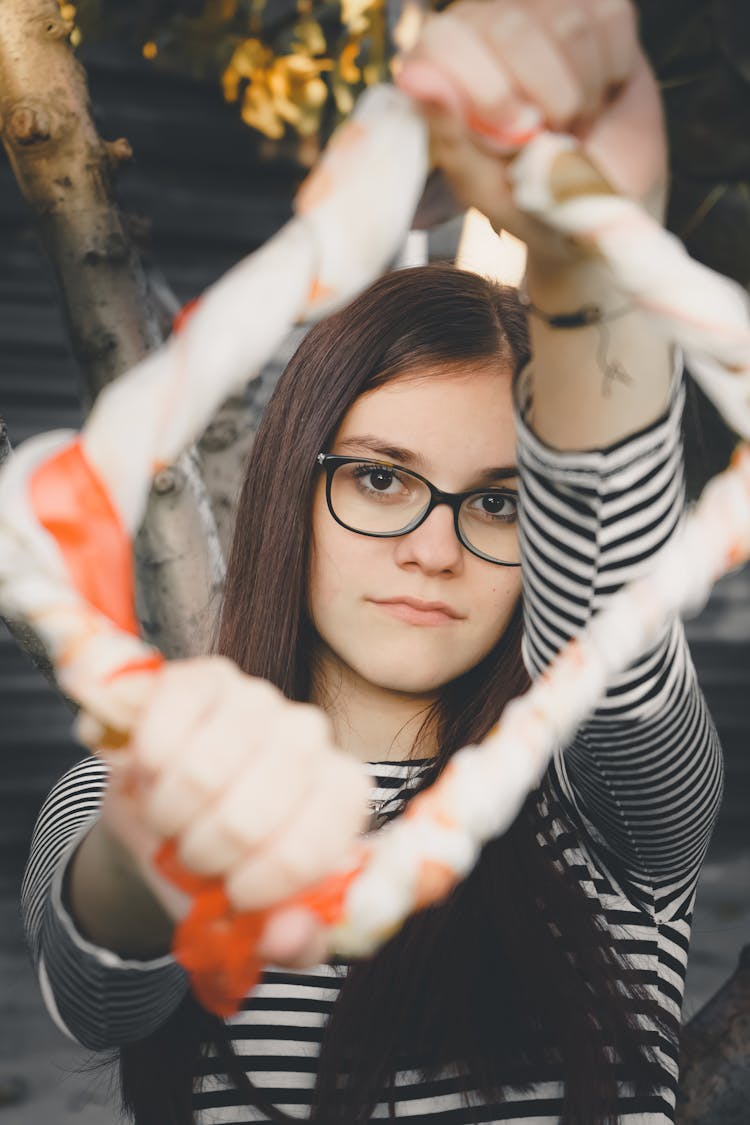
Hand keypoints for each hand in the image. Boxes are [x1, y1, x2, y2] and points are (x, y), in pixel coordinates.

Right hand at [91, 657, 369, 965]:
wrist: (172, 814)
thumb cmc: (230, 863)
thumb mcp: (264, 918)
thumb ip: (293, 941)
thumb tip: (287, 939)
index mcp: (343, 793)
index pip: (307, 851)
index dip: (257, 888)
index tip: (236, 895)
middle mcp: (311, 734)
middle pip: (247, 818)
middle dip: (203, 855)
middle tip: (194, 853)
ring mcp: (259, 697)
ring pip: (200, 773)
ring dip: (169, 815)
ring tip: (174, 816)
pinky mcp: (205, 675)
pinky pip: (166, 725)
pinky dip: (146, 765)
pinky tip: (153, 771)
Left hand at [396, 0, 666, 260]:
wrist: (597, 199)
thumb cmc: (530, 196)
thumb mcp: (485, 185)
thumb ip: (450, 136)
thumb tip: (417, 80)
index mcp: (440, 67)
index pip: (447, 41)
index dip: (486, 90)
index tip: (514, 138)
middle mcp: (482, 26)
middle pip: (511, 27)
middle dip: (543, 98)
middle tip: (549, 138)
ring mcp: (537, 10)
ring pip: (568, 26)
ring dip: (580, 95)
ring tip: (570, 124)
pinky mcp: (592, 7)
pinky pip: (609, 20)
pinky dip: (612, 73)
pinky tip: (596, 96)